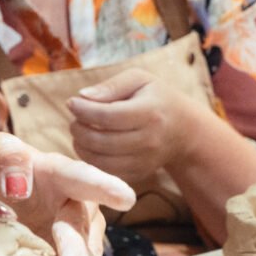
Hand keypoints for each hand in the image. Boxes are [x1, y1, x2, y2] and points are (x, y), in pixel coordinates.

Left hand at [0, 132, 135, 255]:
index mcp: (59, 173)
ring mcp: (77, 235)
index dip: (103, 186)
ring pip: (87, 255)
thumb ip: (5, 155)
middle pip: (80, 226)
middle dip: (78, 250)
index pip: (81, 177)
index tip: (125, 198)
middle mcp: (75, 204)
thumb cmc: (1, 168)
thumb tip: (18, 185)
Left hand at [67, 68, 210, 184]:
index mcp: (149, 113)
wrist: (183, 130)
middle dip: (78, 129)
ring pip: (101, 161)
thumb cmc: (155, 98)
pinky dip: (91, 160)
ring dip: (81, 146)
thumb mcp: (139, 80)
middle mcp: (149, 140)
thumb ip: (111, 85)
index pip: (107, 116)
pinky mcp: (139, 175)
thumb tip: (83, 96)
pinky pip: (107, 172)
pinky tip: (90, 146)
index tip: (72, 102)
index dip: (83, 110)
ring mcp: (145, 161)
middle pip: (101, 141)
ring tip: (80, 132)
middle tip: (74, 119)